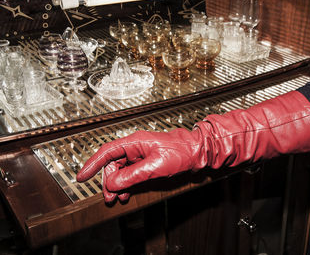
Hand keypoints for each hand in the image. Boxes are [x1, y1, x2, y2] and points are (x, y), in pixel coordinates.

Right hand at [77, 128, 203, 201]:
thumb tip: (113, 183)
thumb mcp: (155, 166)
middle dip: (108, 181)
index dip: (92, 164)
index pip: (107, 152)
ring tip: (117, 198)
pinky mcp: (145, 162)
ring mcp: (140, 154)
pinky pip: (130, 173)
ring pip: (120, 170)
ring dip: (117, 185)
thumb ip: (132, 175)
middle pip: (112, 164)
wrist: (196, 152)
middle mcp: (135, 147)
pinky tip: (126, 193)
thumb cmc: (180, 152)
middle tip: (109, 197)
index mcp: (135, 142)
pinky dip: (126, 184)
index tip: (82, 176)